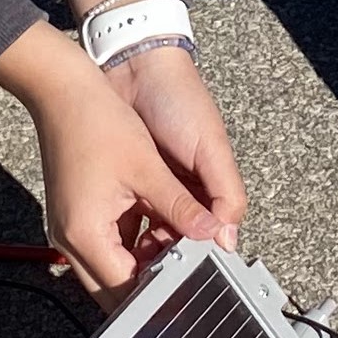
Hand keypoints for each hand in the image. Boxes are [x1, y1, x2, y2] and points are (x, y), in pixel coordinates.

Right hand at [0, 21, 220, 301]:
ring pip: (113, 268)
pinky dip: (133, 245)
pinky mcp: (78, 217)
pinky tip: (160, 229)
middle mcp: (71, 240)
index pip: (128, 289)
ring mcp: (71, 229)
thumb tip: (215, 236)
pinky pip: (107, 246)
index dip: (164, 291)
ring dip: (144, 262)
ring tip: (179, 245)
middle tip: (190, 270)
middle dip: (153, 282)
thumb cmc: (97, 122)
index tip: (194, 287)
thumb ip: (183, 209)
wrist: (61, 90)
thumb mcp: (149, 170)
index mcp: (86, 234)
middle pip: (116, 288)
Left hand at [106, 42, 246, 254]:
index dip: (196, 256)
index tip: (181, 272)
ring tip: (129, 260)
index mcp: (210, 189)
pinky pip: (122, 220)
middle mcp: (181, 193)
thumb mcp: (210, 147)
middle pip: (175, 241)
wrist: (135, 65)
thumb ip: (225, 194)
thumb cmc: (180, 100)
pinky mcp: (122, 184)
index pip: (208, 237)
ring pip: (147, 235)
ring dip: (139, 248)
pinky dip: (120, 232)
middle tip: (149, 271)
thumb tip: (227, 240)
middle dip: (164, 258)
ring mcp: (148, 189)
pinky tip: (110, 243)